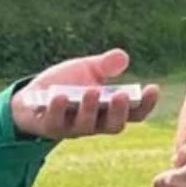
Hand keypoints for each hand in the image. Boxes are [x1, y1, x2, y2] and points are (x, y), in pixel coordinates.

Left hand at [10, 49, 159, 139]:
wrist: (32, 97)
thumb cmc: (66, 84)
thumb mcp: (86, 70)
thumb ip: (104, 65)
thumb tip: (122, 57)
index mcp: (109, 111)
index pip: (134, 113)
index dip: (146, 104)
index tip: (153, 88)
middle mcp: (95, 124)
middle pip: (113, 125)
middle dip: (119, 111)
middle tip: (122, 95)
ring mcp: (73, 129)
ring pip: (86, 126)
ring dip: (90, 109)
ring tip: (91, 91)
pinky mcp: (50, 128)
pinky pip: (56, 123)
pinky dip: (58, 109)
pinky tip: (59, 95)